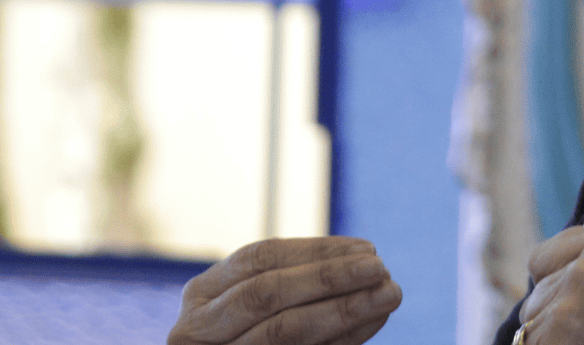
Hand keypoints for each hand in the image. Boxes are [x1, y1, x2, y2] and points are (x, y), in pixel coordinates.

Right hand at [169, 236, 401, 344]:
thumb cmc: (253, 338)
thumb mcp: (256, 309)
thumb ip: (299, 283)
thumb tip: (365, 255)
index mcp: (201, 296)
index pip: (259, 258)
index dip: (316, 250)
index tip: (368, 247)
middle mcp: (195, 328)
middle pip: (268, 292)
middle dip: (330, 276)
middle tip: (381, 268)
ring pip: (283, 329)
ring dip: (344, 308)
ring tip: (389, 293)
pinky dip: (343, 338)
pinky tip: (372, 322)